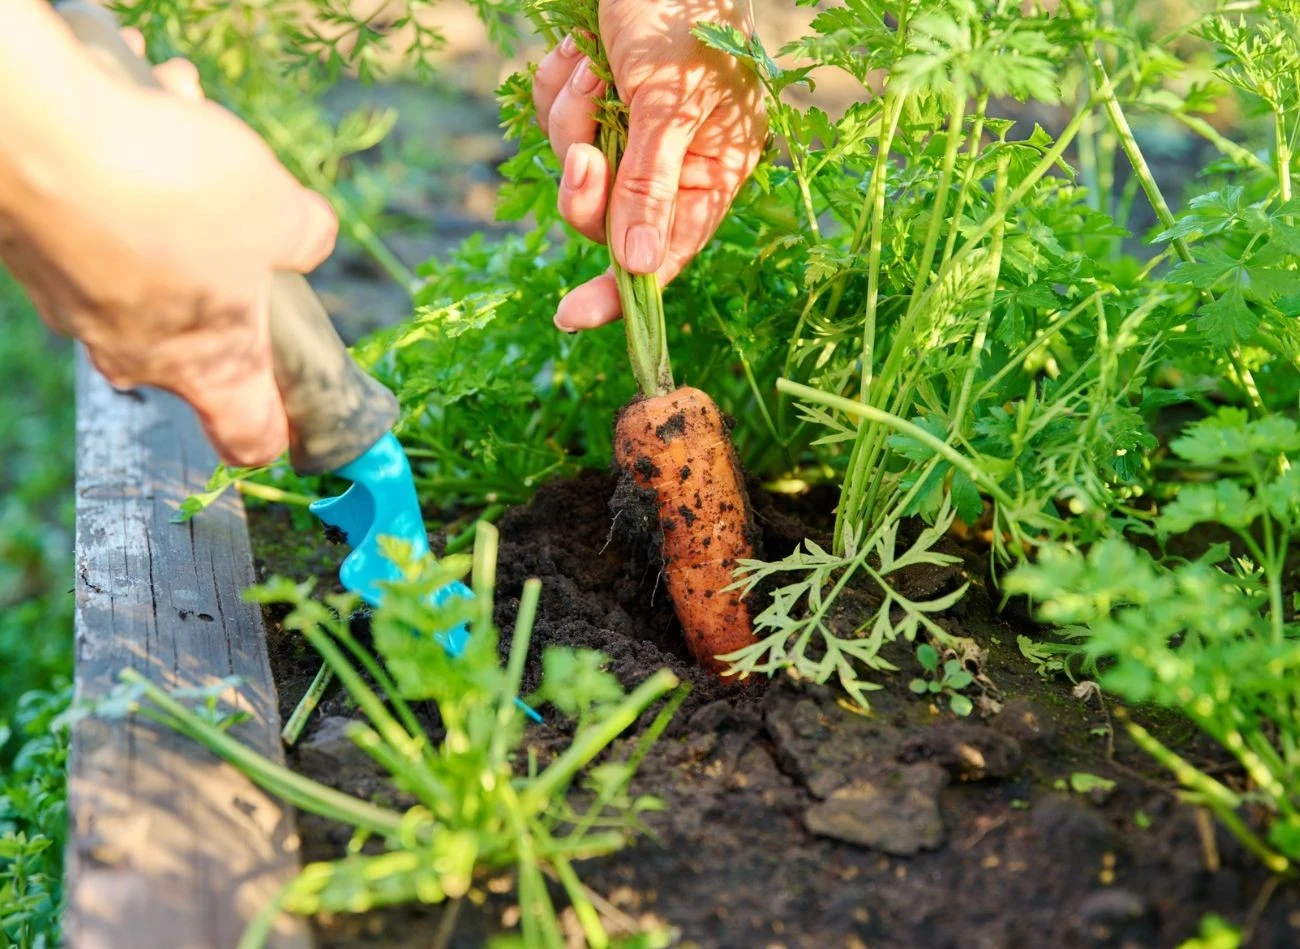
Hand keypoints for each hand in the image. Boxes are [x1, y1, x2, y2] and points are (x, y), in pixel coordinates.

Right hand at [0, 18, 336, 466]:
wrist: (43, 132)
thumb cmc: (174, 192)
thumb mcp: (281, 213)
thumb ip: (307, 237)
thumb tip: (309, 238)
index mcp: (208, 367)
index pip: (248, 437)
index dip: (278, 430)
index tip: (293, 417)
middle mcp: (136, 353)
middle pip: (201, 339)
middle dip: (232, 271)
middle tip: (248, 216)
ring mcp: (77, 305)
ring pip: (151, 261)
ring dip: (179, 202)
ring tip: (191, 128)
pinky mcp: (36, 253)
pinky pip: (101, 217)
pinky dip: (127, 169)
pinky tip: (147, 106)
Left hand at [532, 0, 765, 330]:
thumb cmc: (682, 5)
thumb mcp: (668, 100)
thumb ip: (652, 184)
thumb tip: (642, 267)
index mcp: (715, 168)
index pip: (668, 252)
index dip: (623, 291)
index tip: (572, 315)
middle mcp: (675, 157)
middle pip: (608, 218)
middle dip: (585, 186)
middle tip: (583, 151)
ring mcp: (631, 127)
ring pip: (575, 167)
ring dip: (568, 120)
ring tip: (588, 66)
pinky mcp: (597, 97)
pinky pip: (557, 118)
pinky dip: (556, 87)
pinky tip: (575, 48)